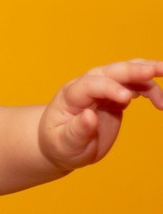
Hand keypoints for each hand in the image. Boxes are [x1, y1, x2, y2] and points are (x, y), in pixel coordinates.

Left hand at [39, 59, 162, 171]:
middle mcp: (86, 87)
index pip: (90, 84)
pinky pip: (134, 86)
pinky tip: (160, 101)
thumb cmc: (60, 143)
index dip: (108, 88)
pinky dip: (149, 88)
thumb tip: (90, 117)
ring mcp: (102, 89)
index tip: (127, 98)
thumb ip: (77, 131)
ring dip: (147, 75)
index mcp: (70, 96)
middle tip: (154, 70)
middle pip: (110, 72)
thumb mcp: (65, 143)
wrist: (61, 143)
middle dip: (132, 70)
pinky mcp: (114, 96)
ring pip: (126, 74)